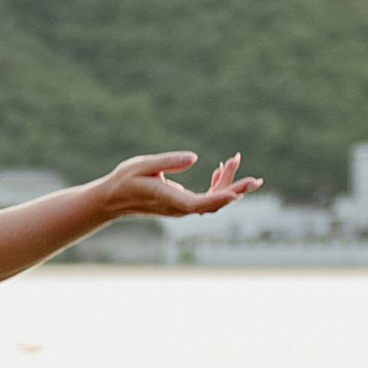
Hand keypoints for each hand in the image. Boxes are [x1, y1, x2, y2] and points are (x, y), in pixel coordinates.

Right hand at [97, 150, 261, 219]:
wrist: (112, 199)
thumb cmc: (125, 180)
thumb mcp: (143, 165)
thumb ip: (168, 161)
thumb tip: (194, 158)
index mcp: (168, 199)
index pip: (198, 203)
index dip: (219, 198)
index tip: (238, 193)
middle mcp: (178, 209)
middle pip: (212, 204)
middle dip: (234, 189)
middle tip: (255, 179)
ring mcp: (181, 209)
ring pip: (211, 202)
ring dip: (227, 184)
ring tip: (233, 160)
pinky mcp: (182, 206)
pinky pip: (206, 200)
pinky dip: (216, 186)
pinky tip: (218, 171)